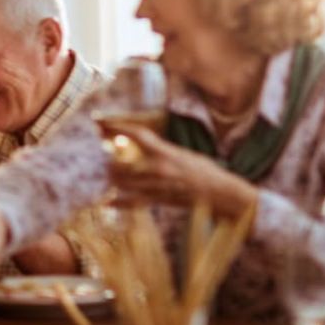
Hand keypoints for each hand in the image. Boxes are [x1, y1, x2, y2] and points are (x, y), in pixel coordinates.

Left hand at [103, 122, 258, 218]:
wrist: (221, 194)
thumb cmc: (205, 171)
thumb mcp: (184, 154)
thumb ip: (163, 150)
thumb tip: (143, 144)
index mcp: (167, 152)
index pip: (138, 134)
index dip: (118, 127)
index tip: (103, 122)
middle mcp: (159, 168)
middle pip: (122, 161)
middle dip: (110, 158)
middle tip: (106, 155)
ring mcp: (157, 186)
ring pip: (123, 181)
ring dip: (112, 177)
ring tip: (110, 173)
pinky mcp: (159, 201)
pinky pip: (133, 202)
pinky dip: (119, 202)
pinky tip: (108, 201)